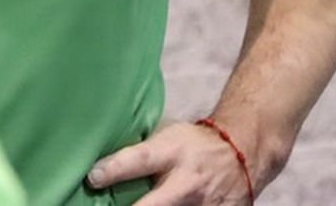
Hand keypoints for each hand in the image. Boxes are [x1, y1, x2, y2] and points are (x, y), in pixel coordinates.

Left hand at [87, 122, 251, 204]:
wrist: (243, 151)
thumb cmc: (194, 143)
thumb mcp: (166, 137)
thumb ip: (140, 152)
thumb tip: (101, 163)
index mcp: (171, 153)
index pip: (139, 161)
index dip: (113, 170)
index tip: (92, 178)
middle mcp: (188, 182)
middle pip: (155, 205)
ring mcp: (205, 205)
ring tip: (134, 205)